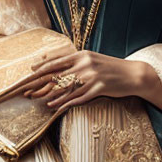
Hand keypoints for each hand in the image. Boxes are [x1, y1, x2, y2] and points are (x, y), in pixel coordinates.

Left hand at [19, 49, 150, 113]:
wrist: (134, 74)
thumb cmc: (111, 68)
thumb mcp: (93, 59)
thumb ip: (77, 61)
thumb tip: (59, 66)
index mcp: (83, 55)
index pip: (57, 61)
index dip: (42, 67)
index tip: (30, 72)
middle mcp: (85, 64)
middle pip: (58, 75)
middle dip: (41, 83)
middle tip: (28, 90)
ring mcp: (92, 77)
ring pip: (66, 87)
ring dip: (50, 95)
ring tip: (38, 100)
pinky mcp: (99, 89)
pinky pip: (78, 98)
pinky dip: (64, 102)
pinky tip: (55, 106)